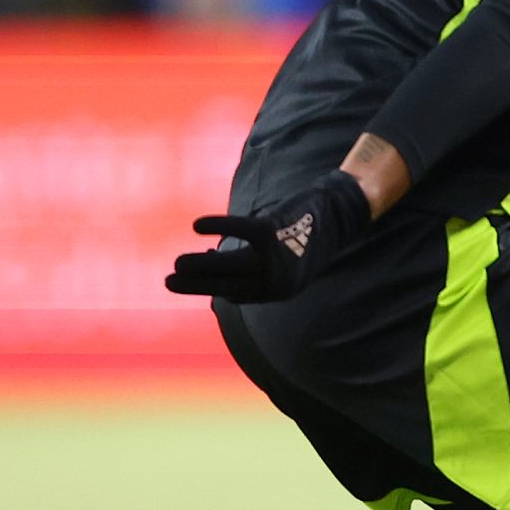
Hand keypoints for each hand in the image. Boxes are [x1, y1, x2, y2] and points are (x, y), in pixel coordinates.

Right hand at [165, 172, 370, 302]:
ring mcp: (276, 258)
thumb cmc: (306, 237)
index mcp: (280, 291)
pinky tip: (198, 227)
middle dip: (198, 284)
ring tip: (178, 263)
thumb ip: (254, 266)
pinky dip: (219, 228)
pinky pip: (240, 231)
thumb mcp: (283, 260)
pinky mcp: (274, 233)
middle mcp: (279, 281)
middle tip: (169, 281)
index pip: (237, 295)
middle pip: (229, 286)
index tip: (187, 280)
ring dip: (201, 265)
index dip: (211, 288)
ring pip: (231, 265)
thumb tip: (216, 262)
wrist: (340, 214)